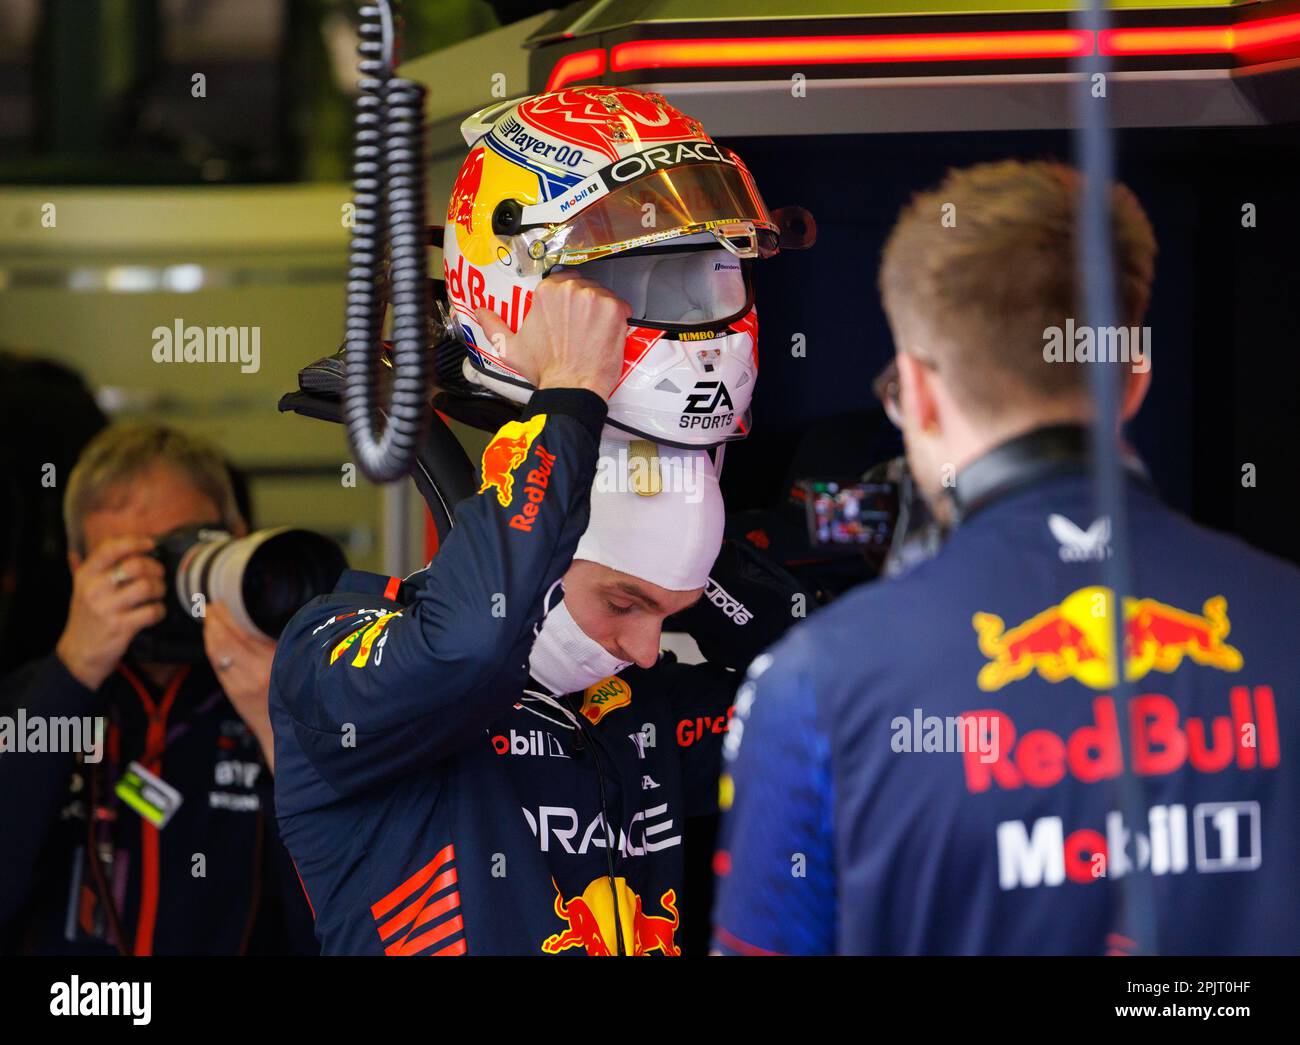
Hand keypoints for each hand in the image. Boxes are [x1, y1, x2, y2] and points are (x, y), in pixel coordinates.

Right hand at [56, 536, 166, 689]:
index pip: (110, 548)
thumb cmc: (88, 615)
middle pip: (136, 565)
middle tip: (159, 575)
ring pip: (147, 587)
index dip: (135, 541)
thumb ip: (101, 565)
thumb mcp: (84, 587)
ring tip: (158, 594)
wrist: (79, 652)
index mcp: (85, 575)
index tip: (150, 543)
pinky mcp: (121, 627)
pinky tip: (155, 612)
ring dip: (160, 589)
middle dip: (155, 568)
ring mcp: (107, 608)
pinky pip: (152, 611)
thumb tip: (129, 542)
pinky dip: (160, 610)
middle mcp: (94, 589)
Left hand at [204, 600, 277, 771]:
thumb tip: (261, 617)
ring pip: (216, 652)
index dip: (227, 616)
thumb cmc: (297, 695)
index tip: (224, 601)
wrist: (286, 732)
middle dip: (215, 620)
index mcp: (271, 664)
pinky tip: (212, 637)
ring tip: (210, 617)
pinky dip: (212, 647)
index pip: (240, 633)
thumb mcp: (294, 664)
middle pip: (224, 640)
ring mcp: (239, 684)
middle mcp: (252, 674)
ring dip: (210, 632)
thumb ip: (279, 643)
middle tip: (213, 605)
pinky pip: (217, 663)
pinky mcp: (231, 691)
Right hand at [475, 269, 630, 399]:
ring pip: (602, 295)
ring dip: (600, 311)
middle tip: (582, 327)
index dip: (567, 299)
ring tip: (593, 333)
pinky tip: (607, 334)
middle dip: (584, 304)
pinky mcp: (615, 309)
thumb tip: (479, 311)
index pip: (562, 281)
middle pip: (583, 286)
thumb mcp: (510, 348)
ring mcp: (595, 298)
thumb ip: (493, 325)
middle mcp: (571, 290)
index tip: (569, 313)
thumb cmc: (545, 370)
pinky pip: (620, 305)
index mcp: (546, 292)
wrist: (571, 388)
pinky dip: (617, 318)